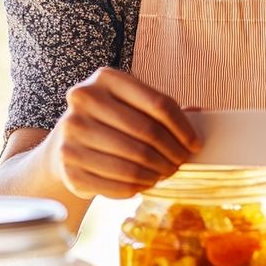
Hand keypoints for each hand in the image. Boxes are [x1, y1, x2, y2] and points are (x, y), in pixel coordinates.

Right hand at [47, 67, 201, 199]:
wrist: (63, 146)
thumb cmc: (109, 121)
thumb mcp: (131, 103)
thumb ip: (162, 108)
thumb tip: (202, 113)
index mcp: (106, 78)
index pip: (159, 104)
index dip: (183, 128)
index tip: (196, 144)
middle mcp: (83, 101)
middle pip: (148, 132)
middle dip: (173, 152)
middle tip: (182, 162)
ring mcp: (71, 135)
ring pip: (134, 161)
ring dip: (158, 172)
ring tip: (167, 173)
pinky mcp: (68, 168)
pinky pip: (117, 183)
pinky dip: (139, 187)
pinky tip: (147, 183)